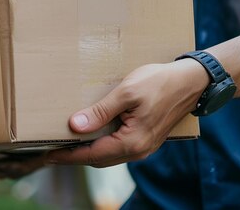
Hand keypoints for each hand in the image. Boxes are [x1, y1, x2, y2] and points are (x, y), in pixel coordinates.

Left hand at [47, 59, 207, 167]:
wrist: (191, 81)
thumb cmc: (159, 82)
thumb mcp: (126, 93)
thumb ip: (100, 112)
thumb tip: (75, 126)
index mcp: (132, 141)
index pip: (91, 155)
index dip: (67, 156)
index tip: (48, 155)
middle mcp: (138, 150)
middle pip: (98, 159)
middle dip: (74, 156)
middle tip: (51, 150)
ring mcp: (143, 147)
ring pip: (108, 155)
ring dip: (86, 151)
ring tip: (66, 144)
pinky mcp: (145, 139)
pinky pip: (117, 148)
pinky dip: (100, 145)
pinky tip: (90, 135)